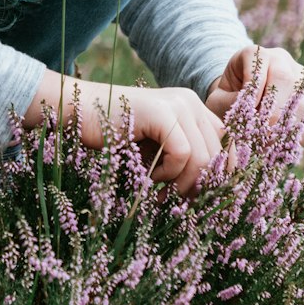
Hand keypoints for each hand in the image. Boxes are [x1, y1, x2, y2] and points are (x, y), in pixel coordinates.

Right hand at [24, 71, 224, 196]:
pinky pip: (183, 154)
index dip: (222, 174)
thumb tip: (211, 193)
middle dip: (201, 186)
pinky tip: (149, 175)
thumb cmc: (114, 136)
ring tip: (160, 192)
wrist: (77, 113)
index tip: (205, 199)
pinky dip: (168, 173)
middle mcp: (191, 101)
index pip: (227, 144)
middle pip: (219, 154)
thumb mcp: (155, 149)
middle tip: (178, 203)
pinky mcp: (161, 113)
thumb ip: (183, 159)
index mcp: (193, 108)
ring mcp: (178, 104)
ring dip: (182, 183)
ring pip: (204, 157)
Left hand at [205, 45, 303, 143]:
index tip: (247, 112)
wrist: (243, 102)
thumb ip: (229, 103)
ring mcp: (302, 78)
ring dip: (285, 126)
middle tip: (258, 136)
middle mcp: (282, 60)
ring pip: (302, 99)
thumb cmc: (228, 100)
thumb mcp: (219, 99)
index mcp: (255, 54)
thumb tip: (248, 115)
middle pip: (284, 79)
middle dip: (271, 112)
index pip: (258, 65)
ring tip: (268, 145)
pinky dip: (298, 134)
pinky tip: (282, 146)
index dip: (254, 90)